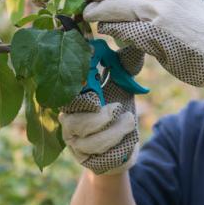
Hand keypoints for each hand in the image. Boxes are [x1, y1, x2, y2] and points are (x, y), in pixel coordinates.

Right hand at [59, 45, 143, 174]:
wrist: (121, 148)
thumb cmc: (117, 111)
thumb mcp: (122, 86)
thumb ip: (124, 65)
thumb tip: (135, 41)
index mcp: (73, 100)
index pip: (68, 98)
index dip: (81, 95)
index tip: (98, 93)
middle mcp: (68, 123)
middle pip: (75, 122)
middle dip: (101, 117)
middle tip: (118, 108)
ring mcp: (76, 145)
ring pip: (91, 142)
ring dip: (115, 132)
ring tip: (129, 122)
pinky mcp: (87, 162)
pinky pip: (102, 158)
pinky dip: (119, 148)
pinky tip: (127, 142)